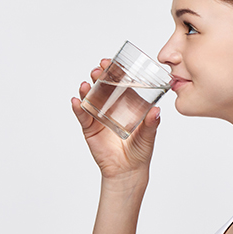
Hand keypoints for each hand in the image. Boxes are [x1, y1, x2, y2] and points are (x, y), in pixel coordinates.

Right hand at [71, 59, 161, 178]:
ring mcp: (99, 116)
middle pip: (102, 86)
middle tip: (99, 69)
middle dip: (99, 76)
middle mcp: (111, 106)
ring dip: (87, 89)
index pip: (119, 83)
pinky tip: (76, 101)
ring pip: (90, 98)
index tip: (111, 62)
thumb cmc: (140, 151)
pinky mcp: (89, 127)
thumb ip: (151, 124)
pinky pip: (82, 115)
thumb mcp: (148, 135)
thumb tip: (156, 111)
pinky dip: (78, 108)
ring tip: (86, 84)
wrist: (128, 171)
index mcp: (126, 104)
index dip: (114, 71)